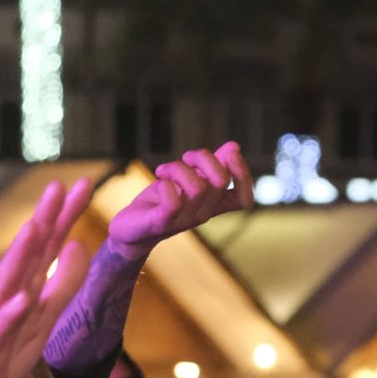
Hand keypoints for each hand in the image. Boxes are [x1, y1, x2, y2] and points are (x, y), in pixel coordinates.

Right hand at [0, 179, 91, 377]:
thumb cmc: (1, 359)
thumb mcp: (44, 321)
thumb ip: (62, 286)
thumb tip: (80, 247)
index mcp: (25, 290)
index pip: (48, 248)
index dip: (64, 218)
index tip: (82, 185)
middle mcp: (7, 296)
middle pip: (29, 254)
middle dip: (46, 220)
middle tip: (61, 185)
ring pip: (10, 281)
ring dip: (22, 254)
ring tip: (37, 225)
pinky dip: (10, 312)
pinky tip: (22, 298)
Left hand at [108, 142, 254, 260]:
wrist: (132, 230)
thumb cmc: (162, 201)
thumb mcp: (189, 179)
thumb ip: (211, 166)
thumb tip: (234, 147)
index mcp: (213, 205)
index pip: (244, 199)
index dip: (243, 175)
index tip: (229, 153)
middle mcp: (203, 214)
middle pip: (220, 181)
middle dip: (204, 157)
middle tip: (185, 157)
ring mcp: (184, 220)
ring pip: (197, 187)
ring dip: (178, 168)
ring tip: (164, 170)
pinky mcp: (162, 222)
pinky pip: (173, 202)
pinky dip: (166, 184)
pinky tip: (159, 180)